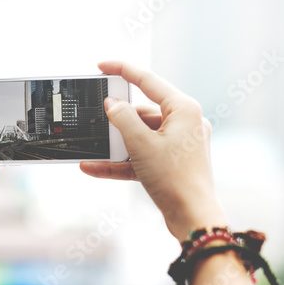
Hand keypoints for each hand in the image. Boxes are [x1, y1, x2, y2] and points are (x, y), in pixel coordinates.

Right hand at [80, 61, 226, 240]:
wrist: (192, 218)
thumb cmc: (175, 179)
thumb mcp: (141, 144)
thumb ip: (122, 118)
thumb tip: (112, 104)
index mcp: (183, 109)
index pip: (148, 81)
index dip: (122, 70)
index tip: (101, 66)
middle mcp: (183, 123)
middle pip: (141, 112)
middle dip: (116, 121)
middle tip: (95, 121)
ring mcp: (178, 143)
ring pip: (139, 136)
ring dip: (115, 145)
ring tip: (91, 151)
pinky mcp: (170, 162)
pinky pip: (141, 155)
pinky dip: (120, 161)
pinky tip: (93, 167)